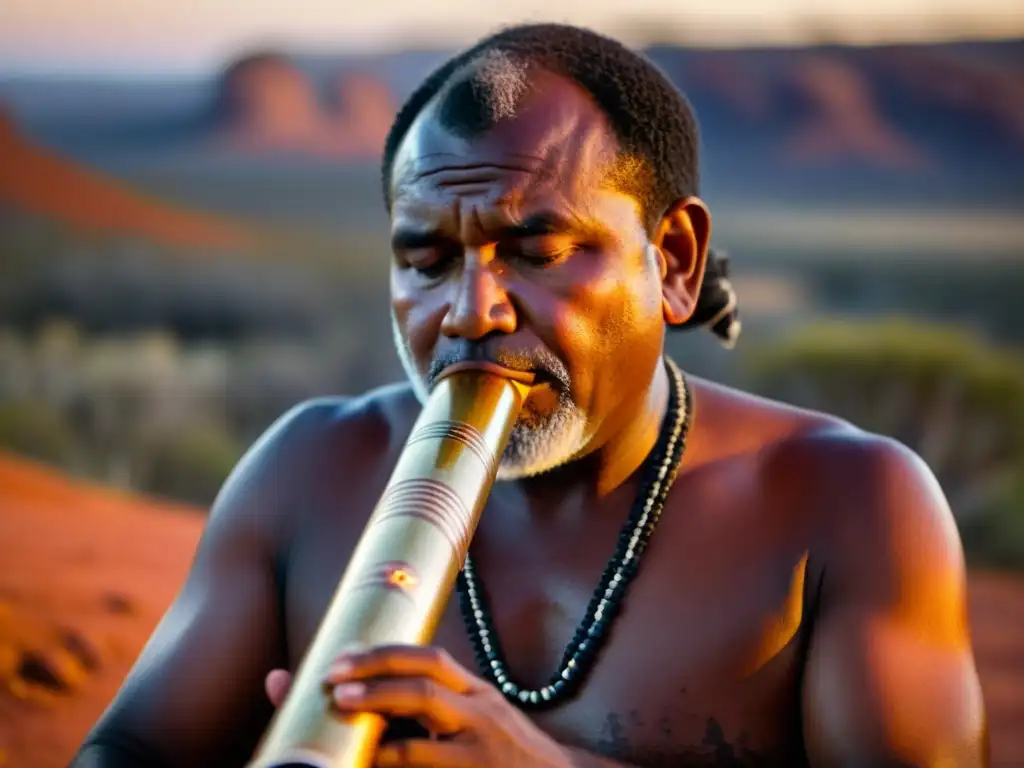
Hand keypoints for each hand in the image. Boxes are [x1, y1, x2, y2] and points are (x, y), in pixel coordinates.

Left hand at [264, 645, 572, 767]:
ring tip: (344, 704)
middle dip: (375, 669)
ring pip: (427, 701)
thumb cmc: (507, 757)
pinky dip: (393, 756)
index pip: (430, 658)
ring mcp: (479, 740)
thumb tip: (377, 704)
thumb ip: (440, 712)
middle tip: (333, 678)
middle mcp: (480, 708)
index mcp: (476, 693)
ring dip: (379, 699)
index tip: (344, 658)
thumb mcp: (481, 725)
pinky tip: (372, 757)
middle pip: (425, 672)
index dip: (385, 653)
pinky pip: (427, 758)